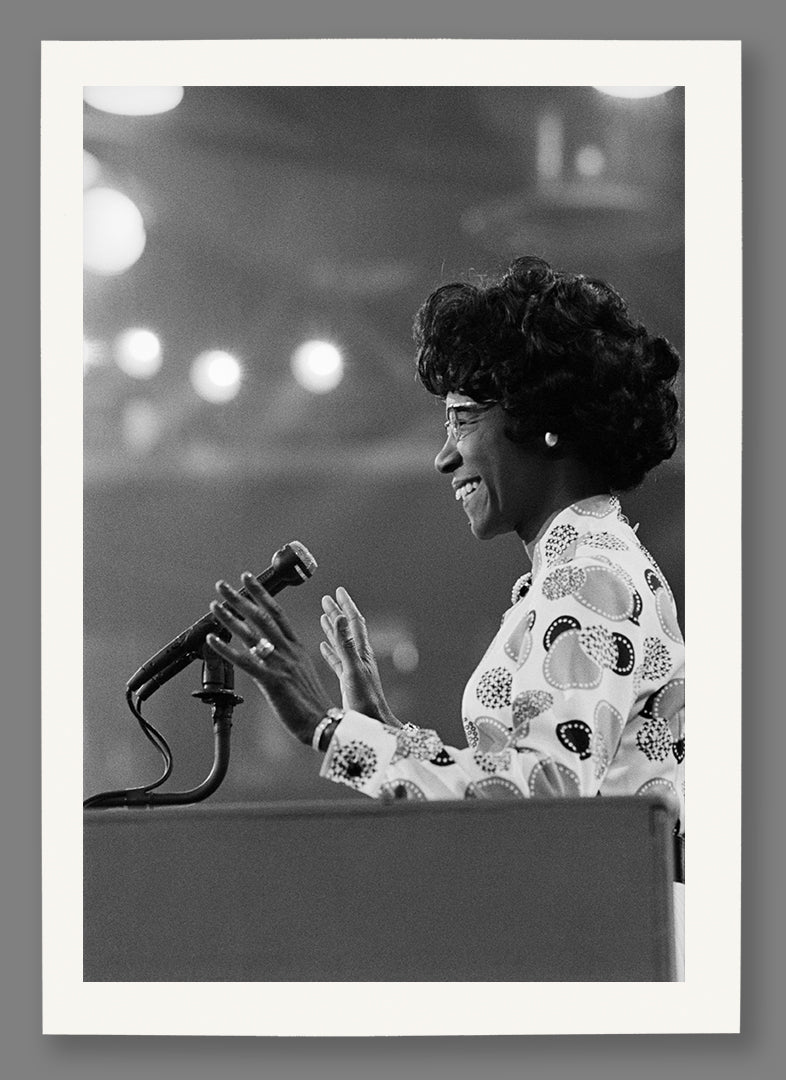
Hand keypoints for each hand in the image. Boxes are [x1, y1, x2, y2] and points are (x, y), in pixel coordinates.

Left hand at [205, 572, 333, 745]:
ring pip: (252, 634)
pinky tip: (212, 640)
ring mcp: (280, 664)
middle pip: (262, 617)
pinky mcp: (272, 681)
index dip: (261, 594)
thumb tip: (267, 648)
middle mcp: (288, 651)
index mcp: (297, 647)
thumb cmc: (311, 701)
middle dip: (241, 598)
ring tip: (214, 605)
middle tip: (223, 585)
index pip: (277, 612)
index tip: (248, 579)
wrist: (323, 723)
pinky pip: (245, 662)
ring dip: (230, 618)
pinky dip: (227, 649)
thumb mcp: (302, 671)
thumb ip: (286, 657)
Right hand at [319, 587, 400, 727]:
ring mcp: (354, 668)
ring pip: (341, 642)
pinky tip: (324, 647)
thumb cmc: (365, 700)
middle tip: (327, 599)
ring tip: (324, 616)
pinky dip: (330, 650)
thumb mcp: (352, 669)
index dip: (346, 605)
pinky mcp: (348, 680)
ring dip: (333, 628)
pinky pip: (338, 659)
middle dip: (337, 612)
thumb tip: (343, 618)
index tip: (338, 591)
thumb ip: (346, 643)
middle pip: (346, 629)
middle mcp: (358, 657)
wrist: (372, 722)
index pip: (354, 621)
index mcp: (361, 652)